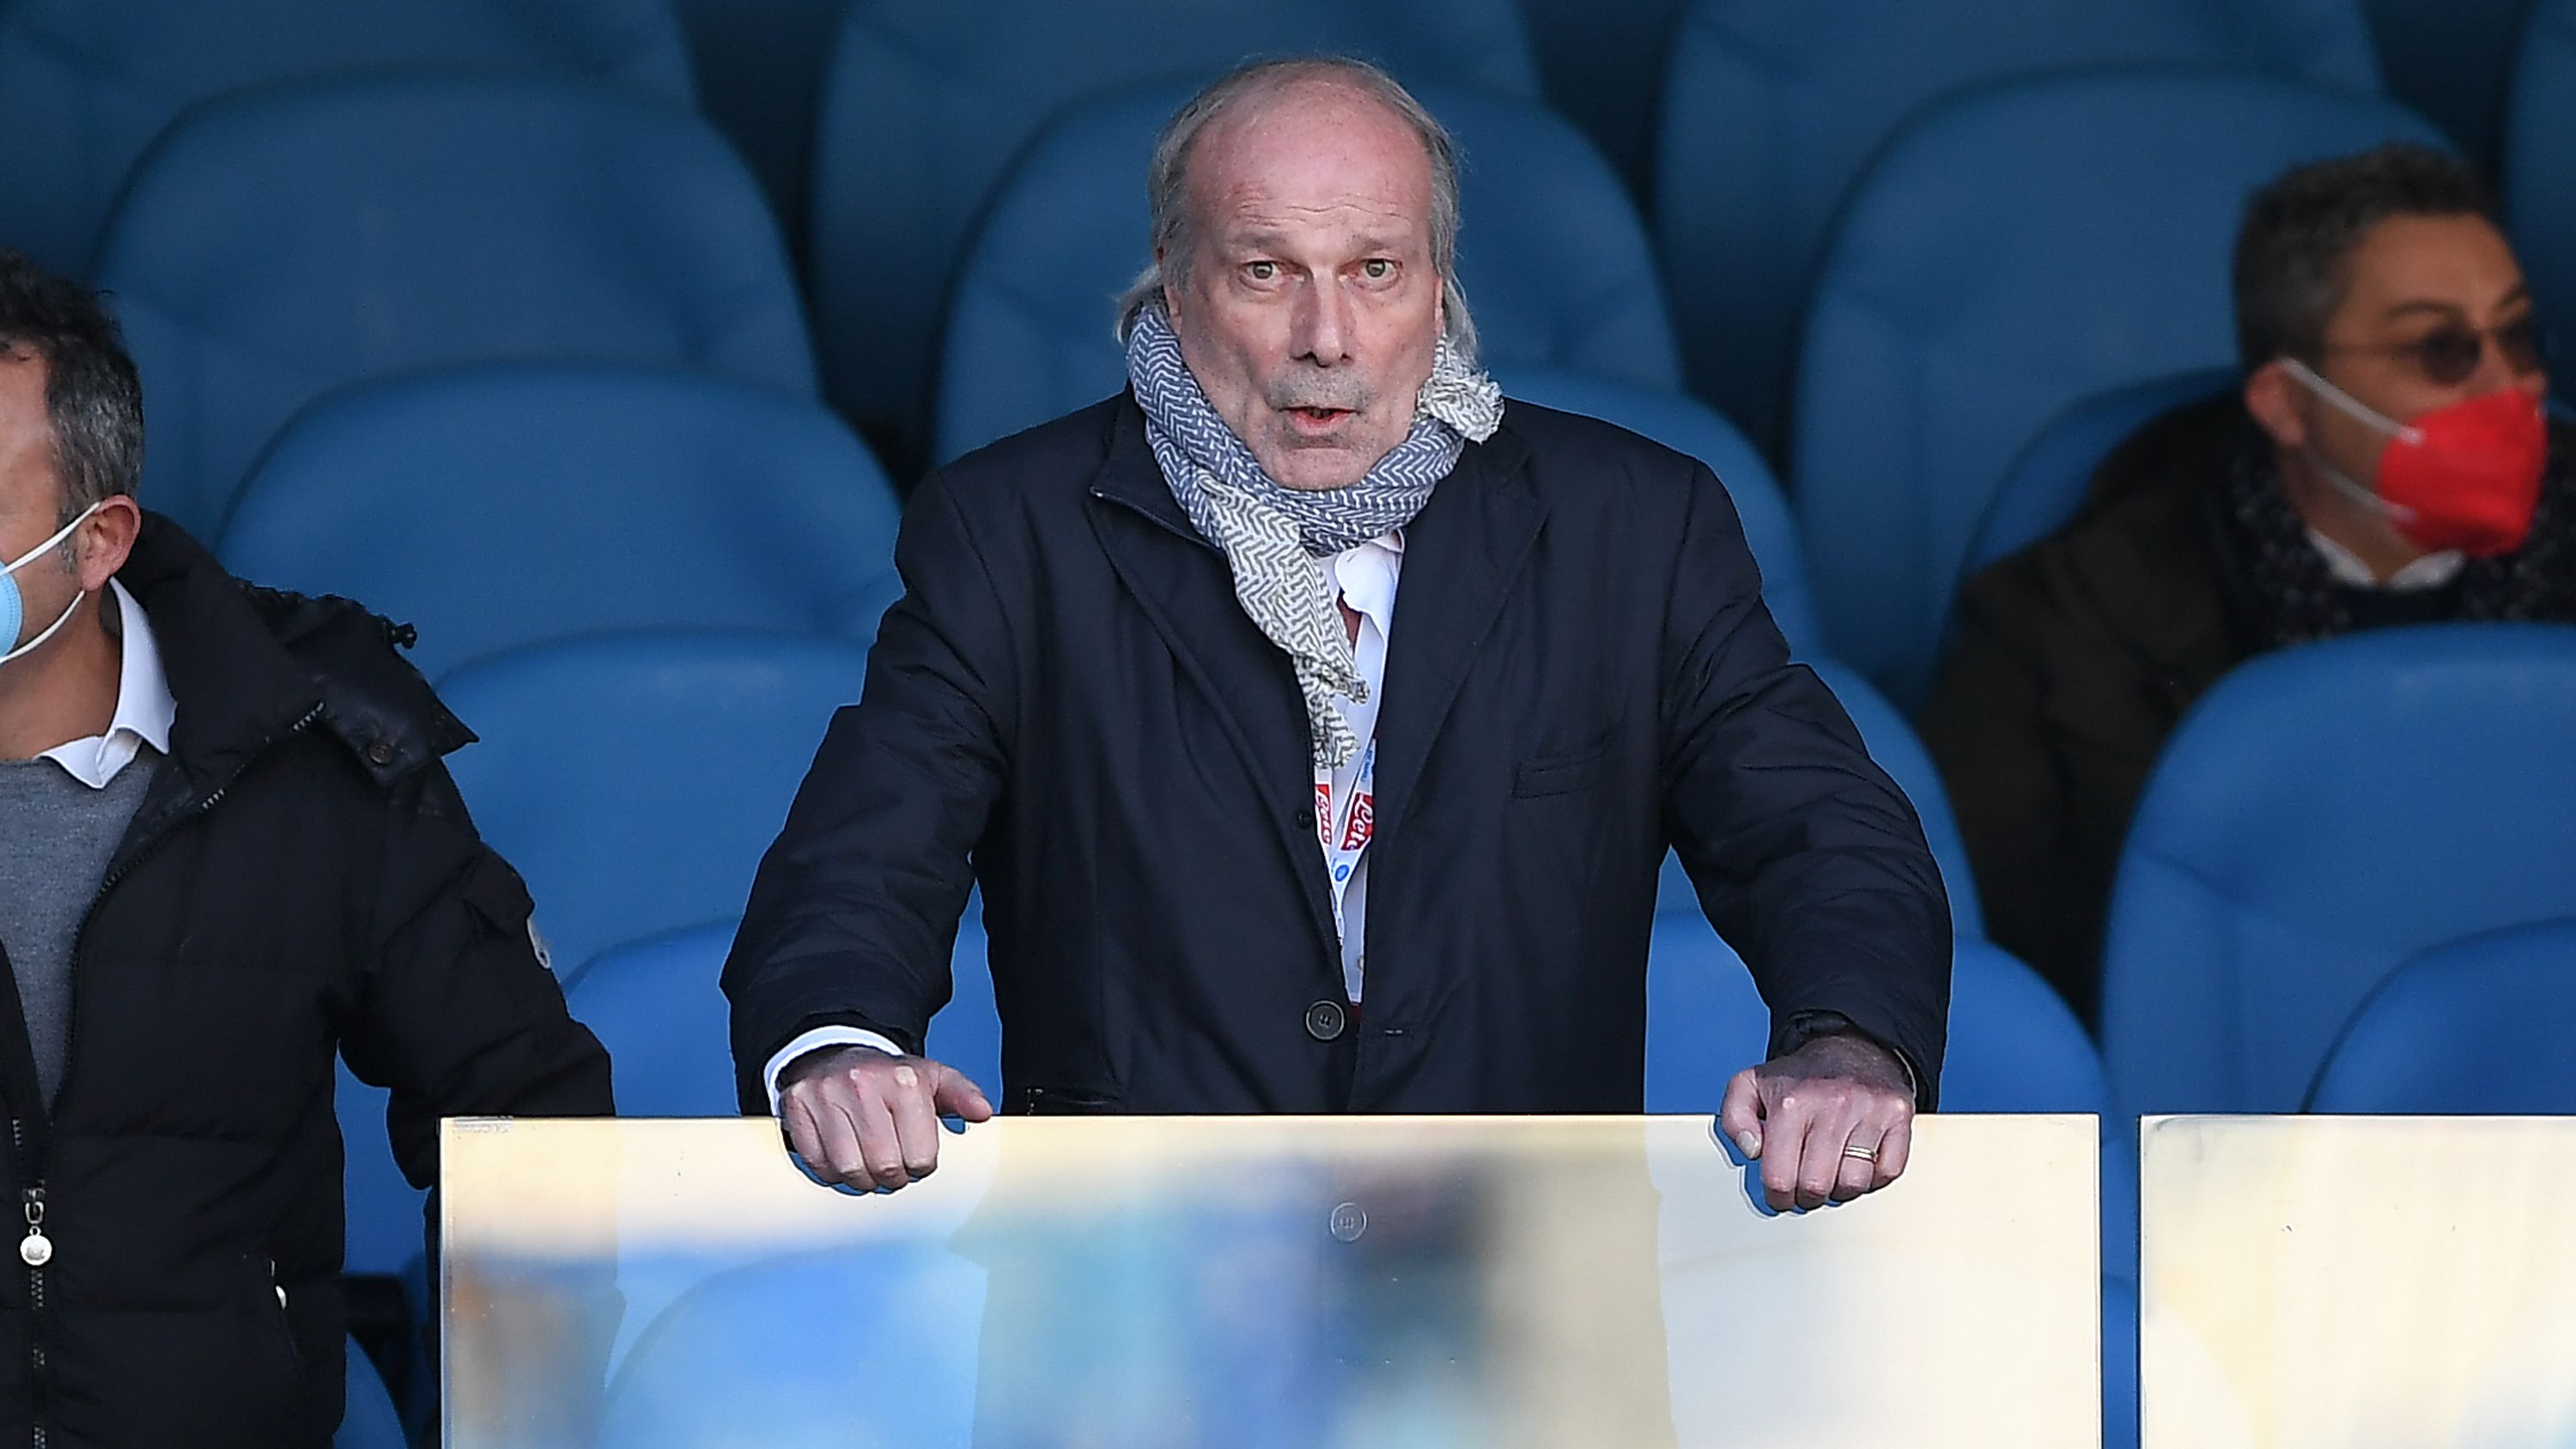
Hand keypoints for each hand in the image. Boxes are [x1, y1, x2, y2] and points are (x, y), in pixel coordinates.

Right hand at [777, 1046, 992, 1191]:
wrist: (836, 1053)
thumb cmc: (888, 1076)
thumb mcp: (932, 1077)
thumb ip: (961, 1094)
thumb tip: (982, 1112)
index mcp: (904, 1081)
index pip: (920, 1157)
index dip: (920, 1166)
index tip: (915, 1157)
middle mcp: (863, 1085)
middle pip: (884, 1167)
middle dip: (892, 1177)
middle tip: (892, 1167)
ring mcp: (826, 1095)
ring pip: (848, 1170)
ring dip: (861, 1179)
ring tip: (868, 1166)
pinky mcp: (796, 1106)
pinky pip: (815, 1163)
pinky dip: (830, 1171)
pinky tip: (842, 1157)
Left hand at [1717, 1033, 1914, 1211]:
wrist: (1851, 1046)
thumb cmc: (1800, 1077)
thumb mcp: (1749, 1086)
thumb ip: (1735, 1119)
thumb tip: (1752, 1151)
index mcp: (1792, 1102)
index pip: (1780, 1177)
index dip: (1777, 1196)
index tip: (1779, 1195)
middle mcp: (1833, 1104)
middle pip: (1817, 1186)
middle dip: (1807, 1196)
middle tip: (1804, 1187)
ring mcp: (1870, 1109)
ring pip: (1854, 1183)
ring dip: (1840, 1189)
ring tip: (1830, 1173)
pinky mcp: (1898, 1115)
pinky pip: (1889, 1172)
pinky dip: (1873, 1178)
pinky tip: (1857, 1162)